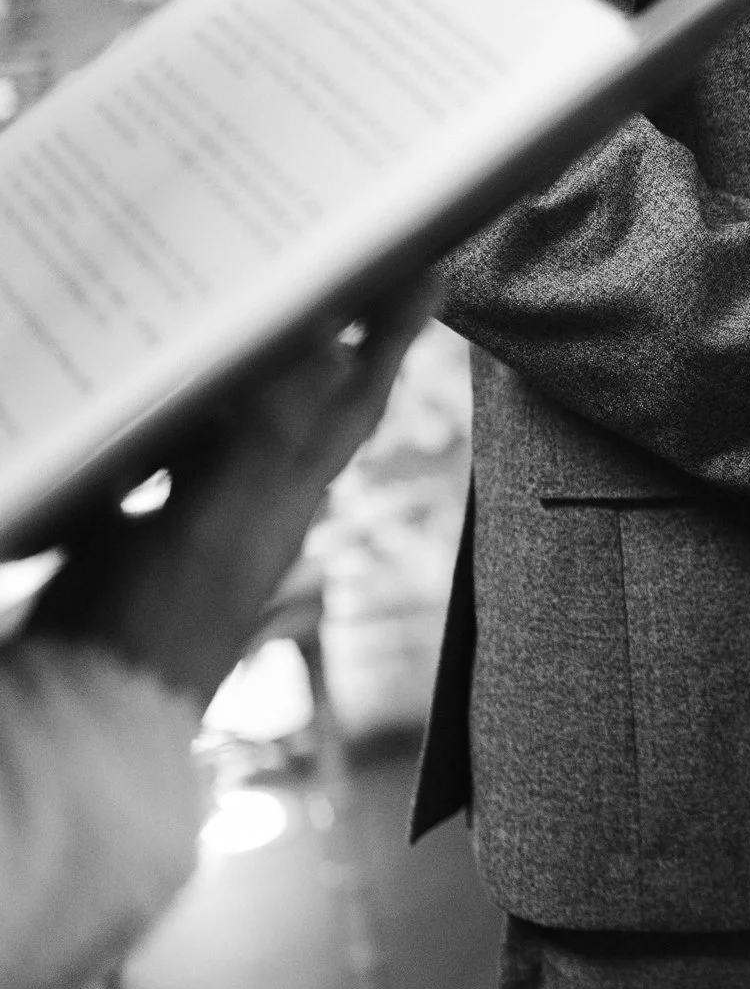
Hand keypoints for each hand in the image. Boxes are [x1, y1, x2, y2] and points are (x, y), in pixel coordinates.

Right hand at [34, 282, 437, 699]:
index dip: (392, 334)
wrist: (81, 719)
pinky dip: (146, 425)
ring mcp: (191, 528)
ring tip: (247, 311)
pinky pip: (148, 467)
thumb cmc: (152, 629)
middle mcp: (250, 508)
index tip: (428, 269)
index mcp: (283, 498)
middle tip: (350, 269)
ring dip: (242, 372)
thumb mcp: (216, 523)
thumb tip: (324, 343)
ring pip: (231, 429)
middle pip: (303, 404)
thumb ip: (265, 436)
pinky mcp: (129, 546)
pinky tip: (126, 397)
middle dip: (329, 336)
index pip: (353, 397)